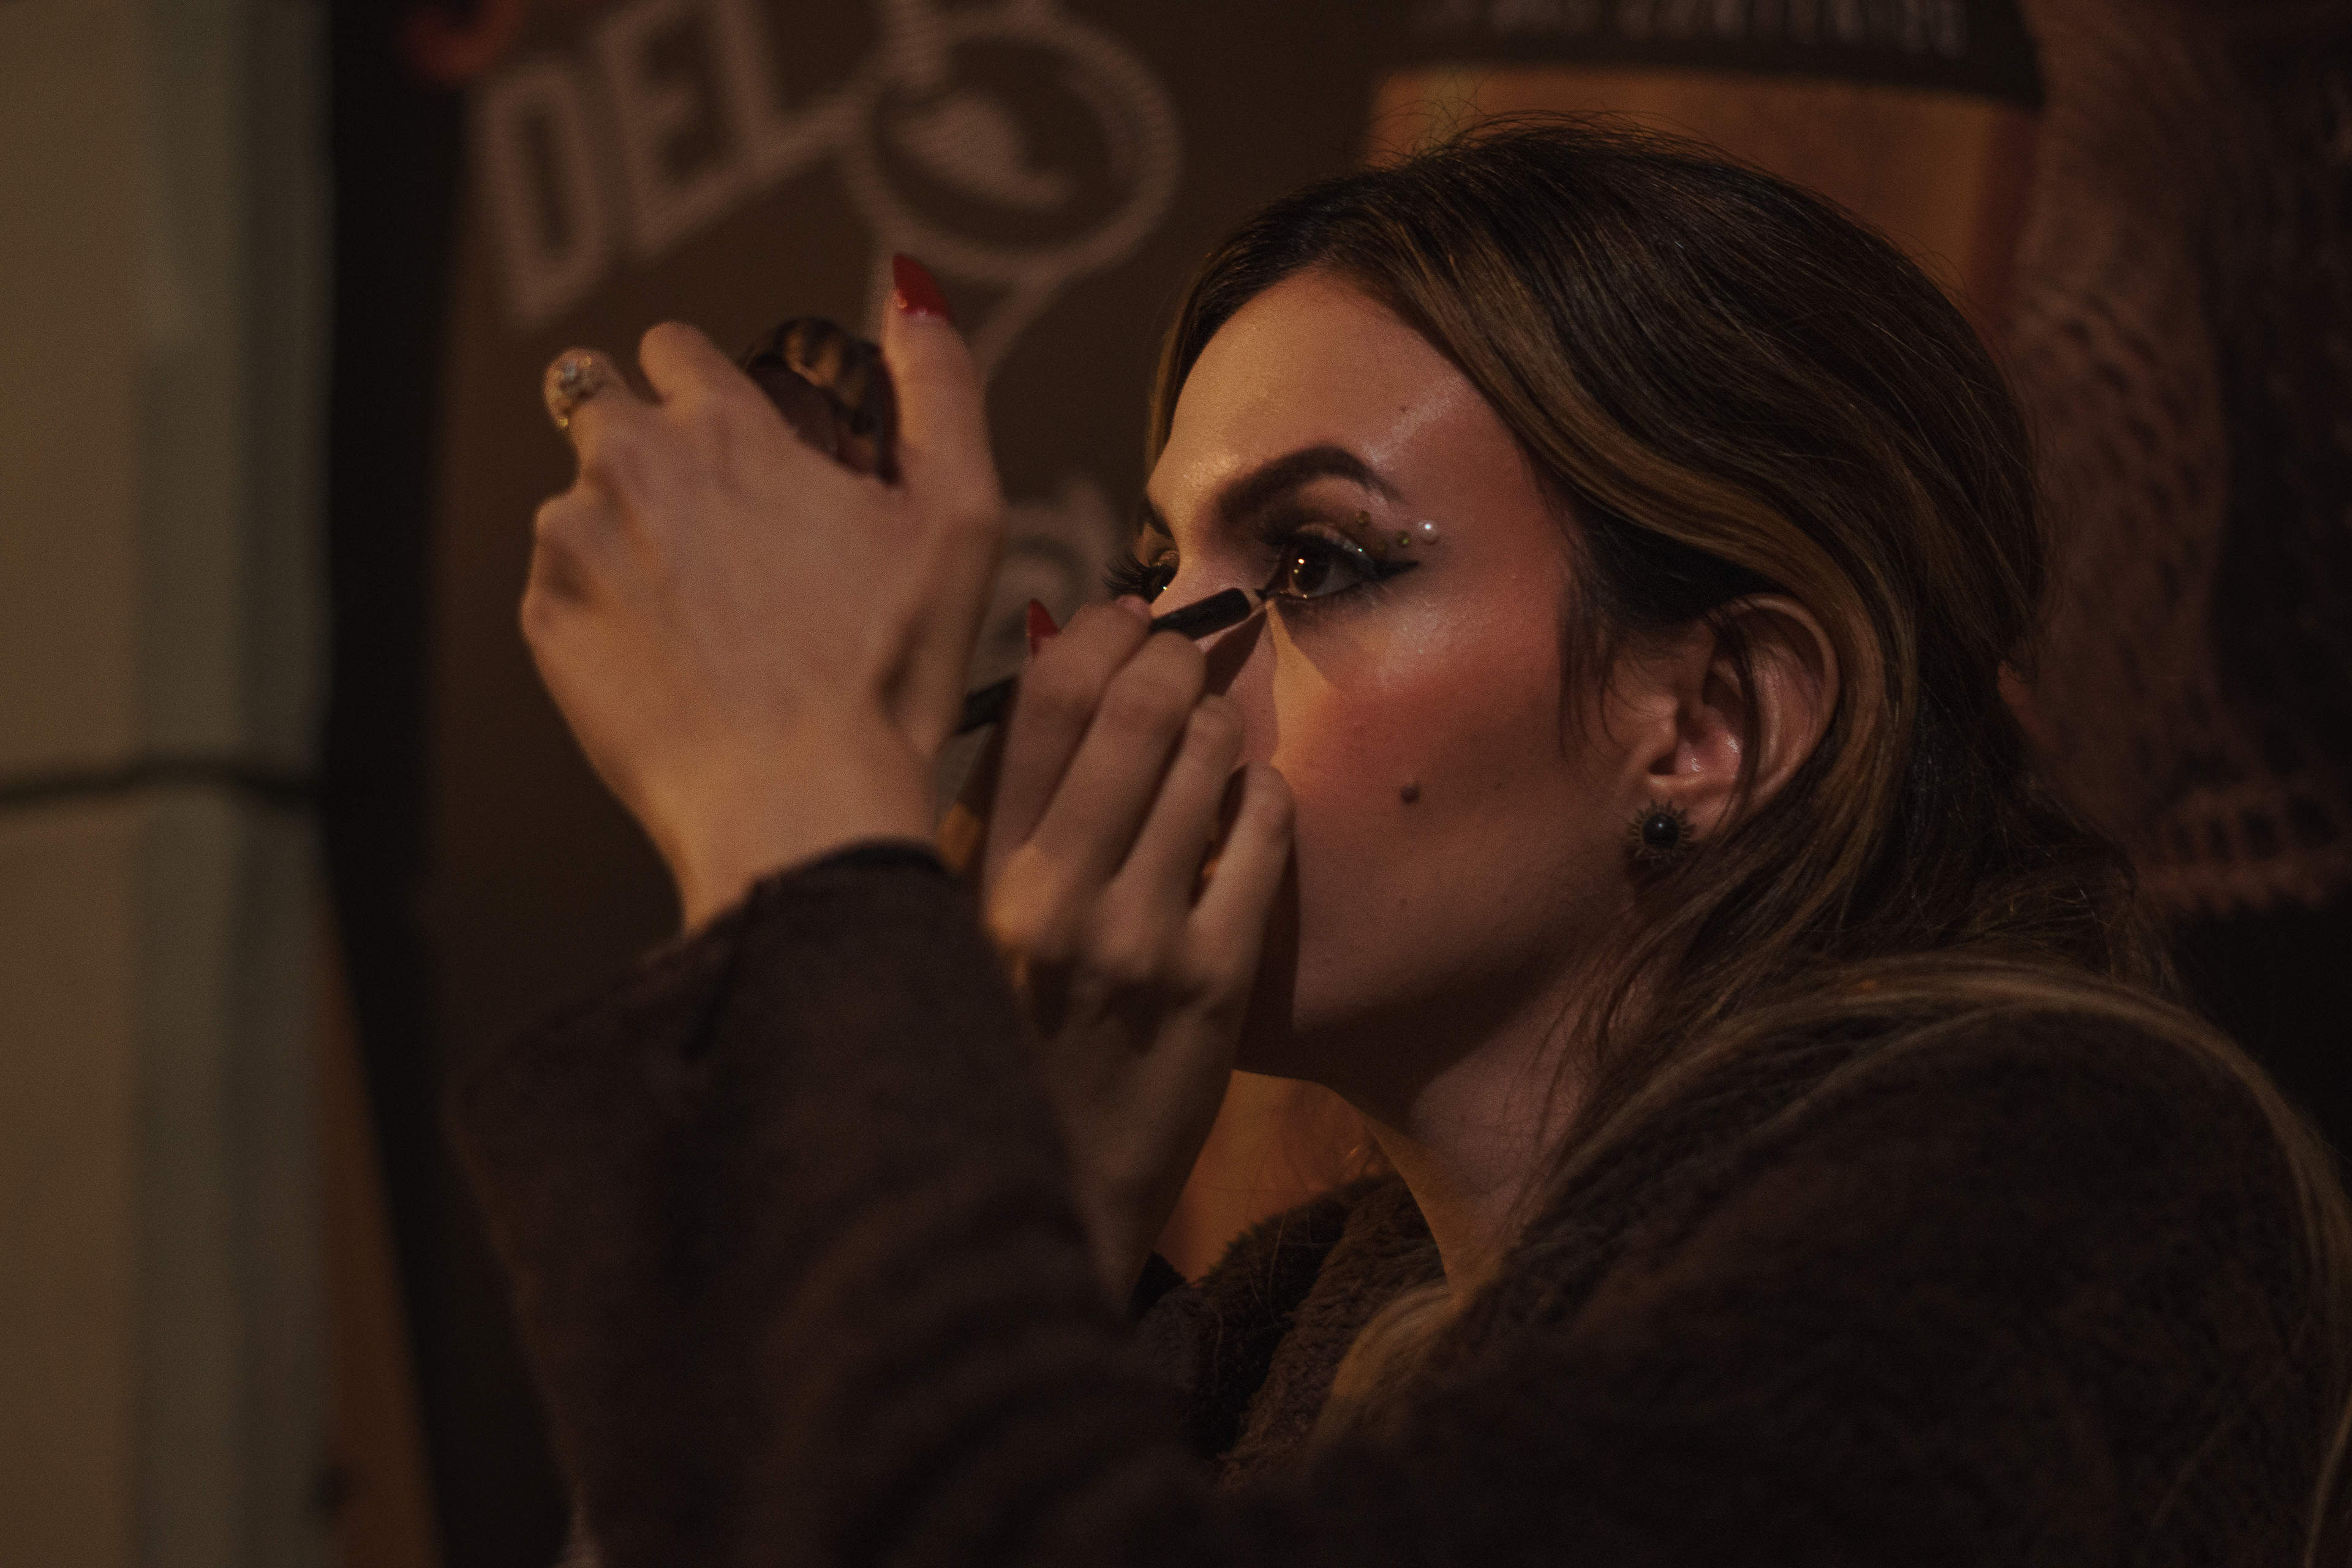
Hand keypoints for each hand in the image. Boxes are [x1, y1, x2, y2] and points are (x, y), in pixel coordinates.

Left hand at [523, 292, 1001, 927]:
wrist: (795, 802)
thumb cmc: (885, 671)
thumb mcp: (959, 517)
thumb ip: (940, 388)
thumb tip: (911, 293)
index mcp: (725, 427)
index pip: (676, 345)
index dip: (708, 387)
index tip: (732, 437)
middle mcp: (629, 464)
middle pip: (598, 398)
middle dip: (640, 438)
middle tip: (704, 522)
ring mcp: (574, 544)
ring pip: (579, 500)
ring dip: (624, 530)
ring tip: (700, 612)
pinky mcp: (545, 623)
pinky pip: (562, 586)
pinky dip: (604, 609)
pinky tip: (670, 659)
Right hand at [965, 603, 1293, 1300]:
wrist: (1046, 1201)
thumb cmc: (997, 1055)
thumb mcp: (962, 934)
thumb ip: (994, 825)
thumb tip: (1049, 688)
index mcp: (973, 877)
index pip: (1035, 704)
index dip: (1091, 635)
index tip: (1120, 616)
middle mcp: (1050, 896)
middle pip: (1131, 709)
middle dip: (1172, 655)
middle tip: (1187, 650)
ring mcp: (1136, 938)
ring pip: (1205, 760)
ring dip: (1221, 721)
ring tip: (1216, 725)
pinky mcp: (1212, 984)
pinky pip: (1261, 841)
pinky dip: (1264, 800)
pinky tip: (1253, 801)